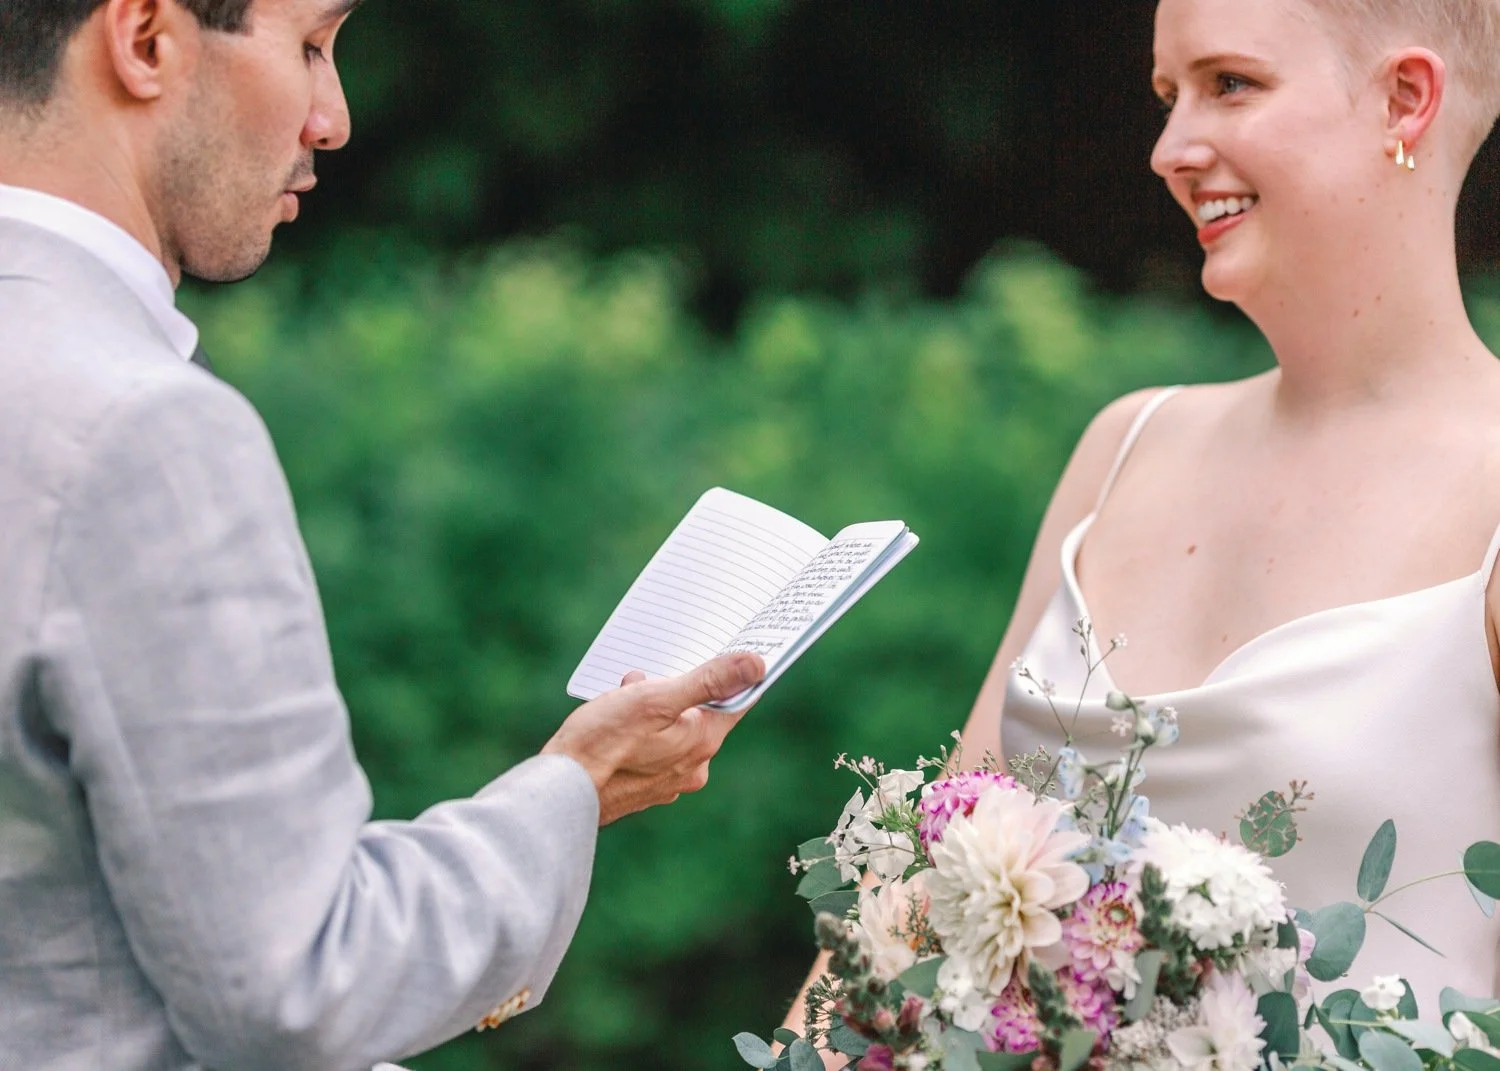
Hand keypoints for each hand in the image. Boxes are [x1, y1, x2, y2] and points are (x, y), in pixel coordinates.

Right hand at [541, 652, 764, 825]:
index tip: (728, 652)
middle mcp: (693, 766)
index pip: (737, 701)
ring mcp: (668, 781)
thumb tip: (757, 665)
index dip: (735, 675)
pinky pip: (653, 749)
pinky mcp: (643, 788)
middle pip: (701, 714)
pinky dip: (640, 731)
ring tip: (623, 695)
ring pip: (673, 730)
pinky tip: (614, 721)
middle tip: (647, 677)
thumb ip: (708, 681)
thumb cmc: (604, 741)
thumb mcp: (656, 699)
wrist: (563, 791)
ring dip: (654, 707)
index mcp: (703, 742)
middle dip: (677, 689)